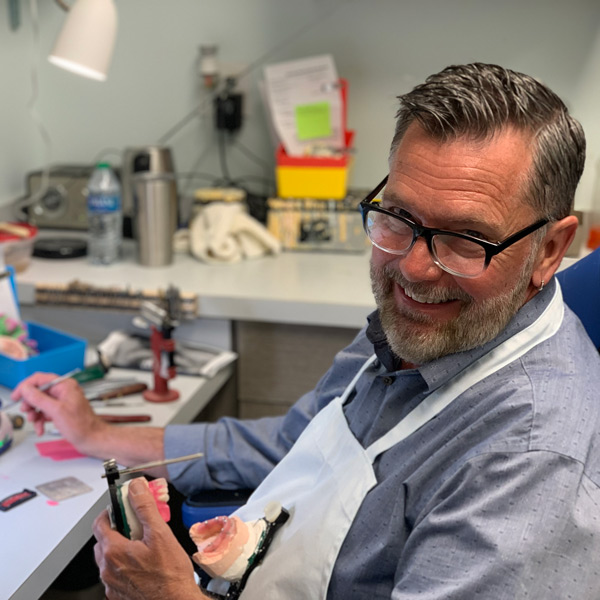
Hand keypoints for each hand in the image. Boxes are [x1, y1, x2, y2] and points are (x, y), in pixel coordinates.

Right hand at [11, 372, 106, 453]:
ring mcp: (62, 402)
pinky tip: (41, 428)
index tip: (17, 396)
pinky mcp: (61, 412)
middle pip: (39, 392)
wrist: (92, 438)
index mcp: (65, 385)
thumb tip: (26, 389)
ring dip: (35, 414)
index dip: (26, 386)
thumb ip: (39, 399)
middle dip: (30, 403)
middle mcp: (64, 391)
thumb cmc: (81, 425)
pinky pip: (45, 412)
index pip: (40, 379)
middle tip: (27, 411)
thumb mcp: (56, 411)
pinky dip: (41, 420)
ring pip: (40, 404)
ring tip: (35, 422)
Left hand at [93, 477, 204, 599]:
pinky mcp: (118, 595)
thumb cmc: (169, 575)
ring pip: (107, 559)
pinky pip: (114, 574)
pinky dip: (123, 565)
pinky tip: (142, 564)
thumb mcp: (160, 533)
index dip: (110, 512)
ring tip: (141, 545)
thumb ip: (144, 507)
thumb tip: (136, 488)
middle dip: (116, 530)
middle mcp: (107, 570)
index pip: (99, 523)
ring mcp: (111, 584)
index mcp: (114, 551)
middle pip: (103, 541)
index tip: (122, 508)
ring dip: (119, 548)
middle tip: (136, 526)